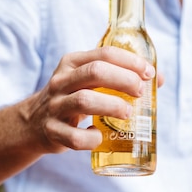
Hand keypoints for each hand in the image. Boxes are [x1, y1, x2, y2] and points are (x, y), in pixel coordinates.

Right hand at [19, 46, 158, 154]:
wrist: (32, 123)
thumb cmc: (73, 97)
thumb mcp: (89, 81)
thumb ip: (119, 76)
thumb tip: (158, 79)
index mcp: (72, 62)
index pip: (104, 53)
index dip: (130, 62)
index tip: (149, 73)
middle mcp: (61, 80)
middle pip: (95, 72)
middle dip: (124, 80)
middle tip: (140, 92)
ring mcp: (54, 106)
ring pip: (84, 100)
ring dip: (112, 106)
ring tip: (128, 113)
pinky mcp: (52, 131)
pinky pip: (74, 137)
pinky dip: (91, 138)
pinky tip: (99, 136)